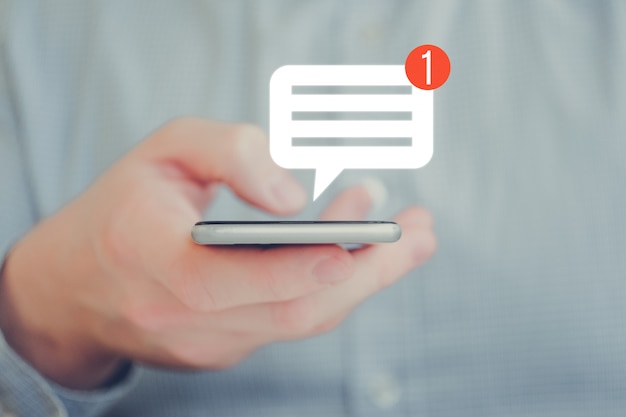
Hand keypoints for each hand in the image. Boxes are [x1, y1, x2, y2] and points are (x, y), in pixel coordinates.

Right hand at [0, 118, 435, 388]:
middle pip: (294, 309)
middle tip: (423, 233)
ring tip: (411, 236)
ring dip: (362, 277)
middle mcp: (184, 318)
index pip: (235, 281)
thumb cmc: (121, 208)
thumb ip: (230, 154)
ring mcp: (208, 343)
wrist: (74, 285)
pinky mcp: (225, 349)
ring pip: (301, 317)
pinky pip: (290, 318)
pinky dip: (330, 282)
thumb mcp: (164, 151)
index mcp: (156, 263)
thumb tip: (294, 194)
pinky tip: (353, 246)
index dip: (301, 267)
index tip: (362, 244)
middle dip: (369, 273)